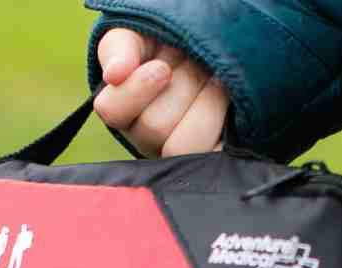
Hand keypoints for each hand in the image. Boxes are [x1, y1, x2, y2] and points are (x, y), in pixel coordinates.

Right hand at [93, 28, 228, 158]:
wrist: (220, 49)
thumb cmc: (174, 41)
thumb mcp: (141, 35)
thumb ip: (120, 48)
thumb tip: (114, 74)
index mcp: (125, 108)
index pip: (111, 110)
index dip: (136, 89)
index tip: (162, 68)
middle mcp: (148, 139)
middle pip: (153, 126)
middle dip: (183, 85)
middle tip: (198, 64)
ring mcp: (179, 155)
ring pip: (184, 145)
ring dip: (208, 101)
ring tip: (219, 79)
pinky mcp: (212, 158)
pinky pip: (213, 155)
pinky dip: (223, 124)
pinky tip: (230, 103)